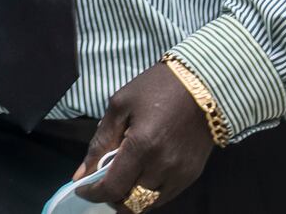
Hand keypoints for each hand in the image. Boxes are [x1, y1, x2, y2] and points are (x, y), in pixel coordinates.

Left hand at [75, 63, 214, 210]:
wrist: (202, 84)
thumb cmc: (156, 88)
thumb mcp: (120, 105)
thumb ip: (100, 141)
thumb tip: (82, 173)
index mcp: (142, 146)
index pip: (113, 188)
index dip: (93, 194)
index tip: (82, 189)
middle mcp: (163, 166)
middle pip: (130, 202)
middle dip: (111, 196)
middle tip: (102, 181)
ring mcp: (180, 174)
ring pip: (147, 204)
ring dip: (130, 197)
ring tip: (123, 177)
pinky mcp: (192, 175)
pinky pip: (165, 197)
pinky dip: (148, 193)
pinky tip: (142, 174)